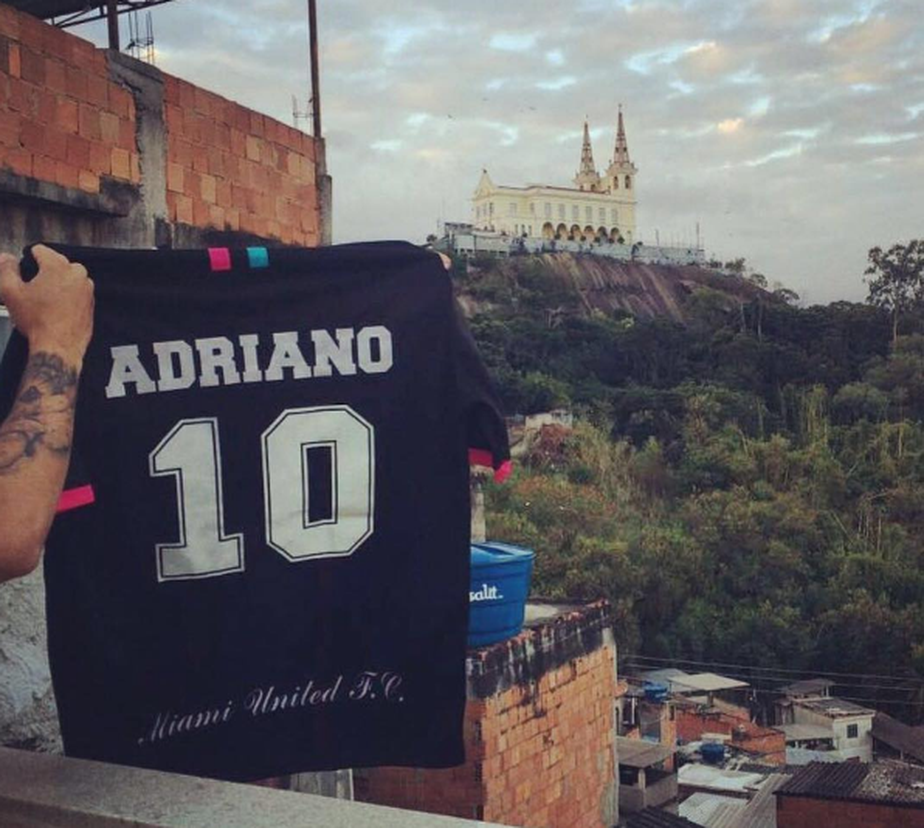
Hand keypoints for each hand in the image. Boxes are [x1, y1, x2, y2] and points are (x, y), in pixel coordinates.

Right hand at [0, 245, 93, 367]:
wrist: (58, 347)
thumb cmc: (39, 322)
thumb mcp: (11, 292)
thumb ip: (6, 269)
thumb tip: (6, 258)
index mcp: (58, 266)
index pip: (41, 250)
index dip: (28, 259)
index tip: (25, 268)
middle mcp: (77, 275)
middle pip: (56, 263)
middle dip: (43, 272)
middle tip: (32, 289)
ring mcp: (87, 289)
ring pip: (67, 279)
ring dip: (56, 285)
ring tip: (43, 302)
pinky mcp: (91, 303)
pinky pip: (76, 294)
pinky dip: (66, 297)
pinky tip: (55, 310)